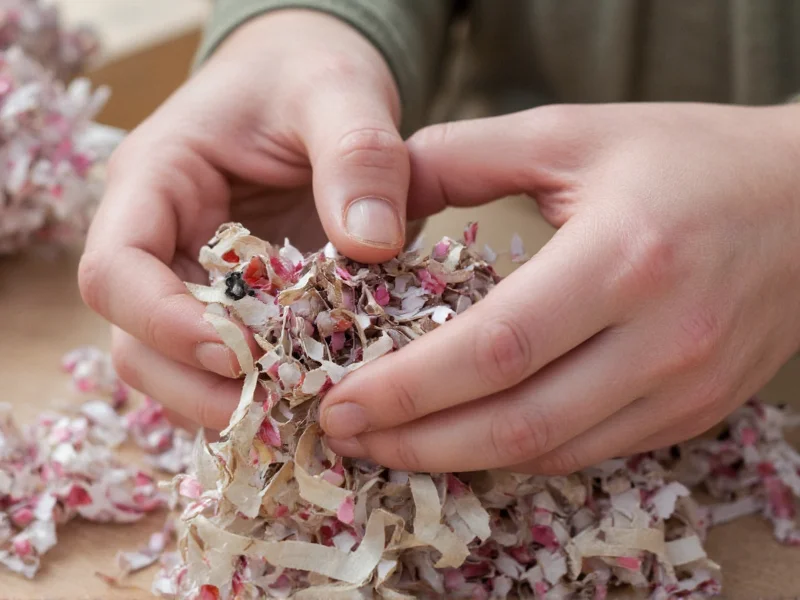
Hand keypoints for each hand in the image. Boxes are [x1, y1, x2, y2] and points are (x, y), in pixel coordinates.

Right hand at [78, 10, 411, 430]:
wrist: (310, 84)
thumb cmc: (307, 75)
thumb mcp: (337, 92)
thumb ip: (358, 154)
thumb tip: (372, 244)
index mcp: (155, 182)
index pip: (115, 269)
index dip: (161, 322)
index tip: (235, 353)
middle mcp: (160, 240)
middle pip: (134, 340)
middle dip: (196, 386)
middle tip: (279, 408)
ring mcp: (193, 278)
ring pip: (175, 367)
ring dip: (229, 402)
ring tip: (302, 414)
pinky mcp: (233, 303)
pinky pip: (226, 365)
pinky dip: (261, 393)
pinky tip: (312, 403)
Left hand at [322, 102, 799, 473]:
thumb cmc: (686, 158)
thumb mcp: (571, 134)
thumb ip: (464, 156)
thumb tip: (377, 205)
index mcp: (624, 258)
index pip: (496, 349)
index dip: (409, 388)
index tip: (341, 403)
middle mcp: (662, 338)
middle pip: (518, 423)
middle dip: (418, 442)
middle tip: (346, 436)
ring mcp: (684, 387)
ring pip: (552, 454)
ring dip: (461, 459)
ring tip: (392, 444)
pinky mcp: (694, 412)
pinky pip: (590, 453)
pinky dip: (518, 456)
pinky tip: (468, 439)